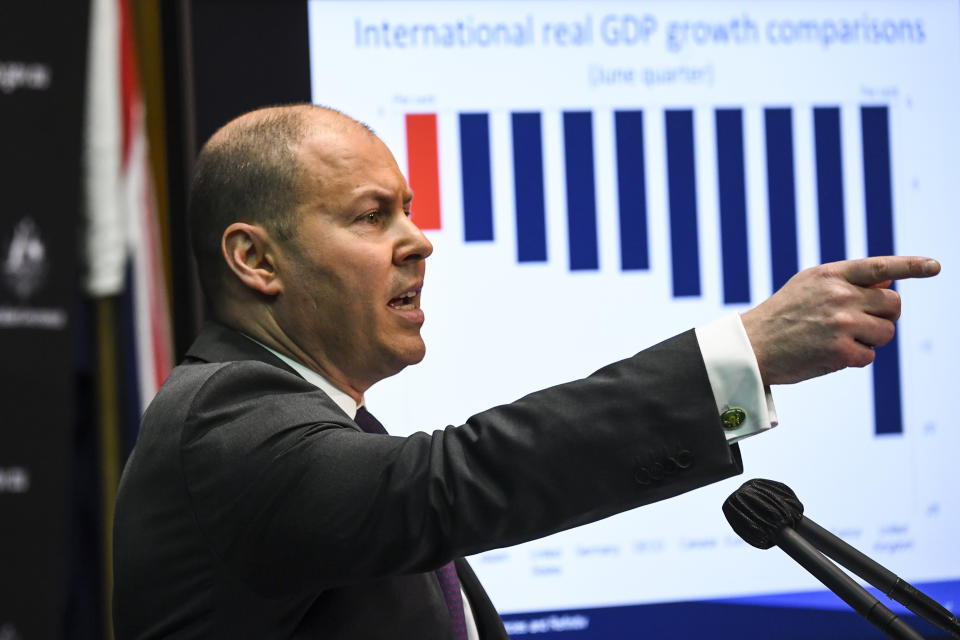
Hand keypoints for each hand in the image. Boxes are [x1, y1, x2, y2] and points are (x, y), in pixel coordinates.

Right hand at [740, 256, 939, 384]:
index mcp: (831, 274)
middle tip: (861, 324)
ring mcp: (841, 323)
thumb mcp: (808, 286)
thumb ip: (846, 282)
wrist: (752, 346)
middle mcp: (839, 295)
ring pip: (886, 332)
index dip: (911, 266)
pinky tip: (830, 354)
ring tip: (840, 340)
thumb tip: (889, 285)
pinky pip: (869, 356)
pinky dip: (855, 358)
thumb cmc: (781, 316)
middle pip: (893, 306)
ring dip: (871, 339)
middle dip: (884, 317)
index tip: (934, 266)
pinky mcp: (840, 351)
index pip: (880, 267)